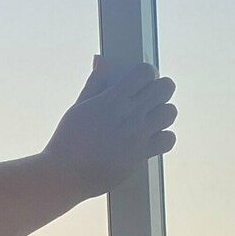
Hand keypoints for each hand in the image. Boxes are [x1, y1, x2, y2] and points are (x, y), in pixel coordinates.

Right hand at [43, 56, 176, 199]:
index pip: (145, 72)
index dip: (147, 73)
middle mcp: (128, 114)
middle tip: (150, 98)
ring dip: (163, 113)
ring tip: (151, 119)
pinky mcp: (141, 154)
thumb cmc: (67, 141)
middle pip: (165, 88)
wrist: (64, 175)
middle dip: (161, 89)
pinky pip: (168, 139)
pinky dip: (164, 138)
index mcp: (111, 99)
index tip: (142, 81)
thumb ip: (95, 83)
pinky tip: (152, 139)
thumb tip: (101, 60)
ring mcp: (137, 135)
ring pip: (170, 112)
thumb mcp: (78, 108)